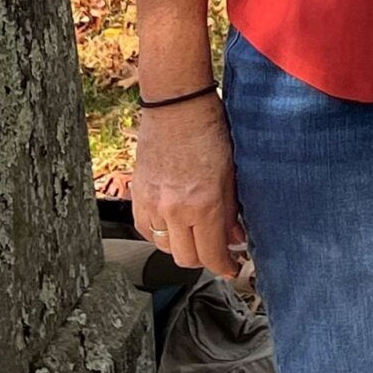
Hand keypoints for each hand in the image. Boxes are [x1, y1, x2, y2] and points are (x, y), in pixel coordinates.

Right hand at [131, 95, 246, 277]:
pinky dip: (160, 232)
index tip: (232, 267)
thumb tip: (235, 238)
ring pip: (164, 247)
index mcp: (203, 203)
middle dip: (205, 258)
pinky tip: (175, 220)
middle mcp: (174, 209)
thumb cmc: (208, 129)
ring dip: (182, 246)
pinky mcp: (137, 195)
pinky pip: (146, 230)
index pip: (211, 254)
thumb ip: (232, 210)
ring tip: (197, 232)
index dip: (224, 267)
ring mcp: (152, 204)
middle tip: (219, 249)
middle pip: (186, 258)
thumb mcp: (232, 172)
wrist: (176, 106)